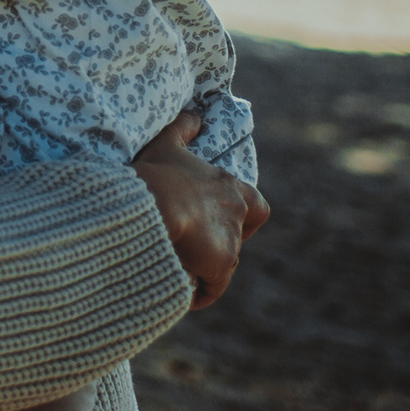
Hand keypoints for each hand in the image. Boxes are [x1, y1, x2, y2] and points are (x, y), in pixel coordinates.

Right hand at [130, 111, 270, 309]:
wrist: (152, 206)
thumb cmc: (156, 174)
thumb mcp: (166, 143)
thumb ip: (182, 128)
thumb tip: (195, 117)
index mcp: (230, 187)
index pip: (258, 208)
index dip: (245, 219)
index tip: (221, 224)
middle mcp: (238, 215)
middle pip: (237, 239)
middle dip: (218, 245)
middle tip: (191, 247)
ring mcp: (231, 243)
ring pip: (223, 265)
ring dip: (205, 268)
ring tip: (178, 269)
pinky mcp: (220, 266)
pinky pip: (212, 288)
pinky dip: (199, 293)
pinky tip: (179, 291)